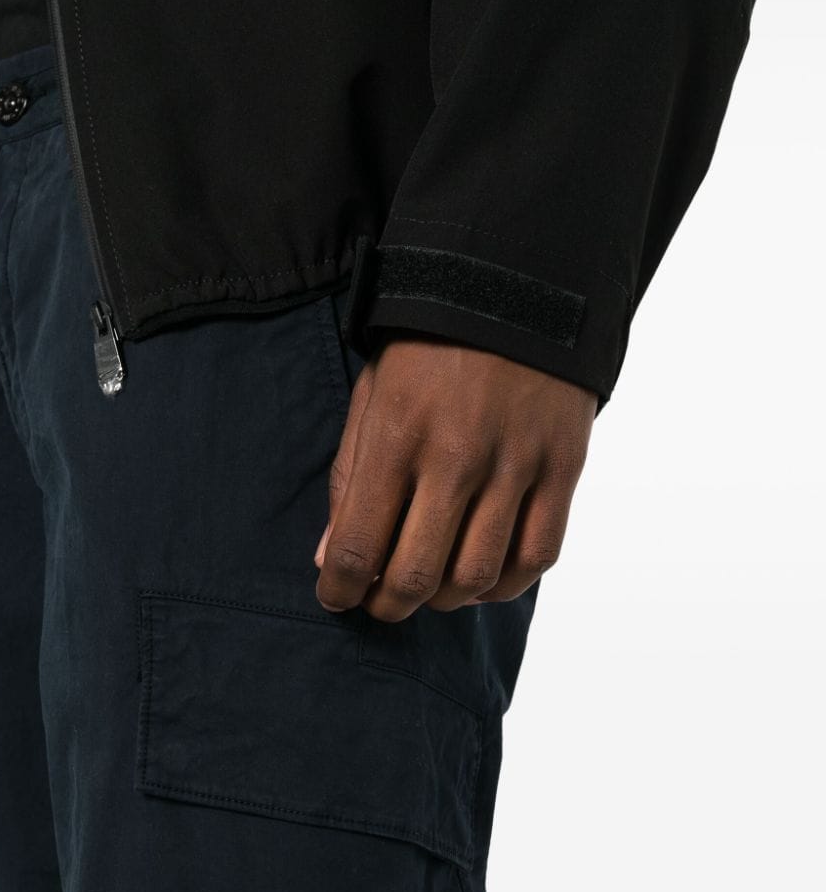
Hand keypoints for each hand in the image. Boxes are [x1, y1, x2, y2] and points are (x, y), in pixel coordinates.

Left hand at [314, 333, 597, 619]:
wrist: (519, 285)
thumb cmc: (430, 348)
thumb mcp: (372, 398)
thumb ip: (350, 480)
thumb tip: (330, 560)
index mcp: (397, 437)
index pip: (358, 546)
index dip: (340, 590)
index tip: (336, 597)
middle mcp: (456, 457)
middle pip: (417, 576)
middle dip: (388, 606)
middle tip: (380, 603)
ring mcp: (516, 465)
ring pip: (477, 577)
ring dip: (444, 602)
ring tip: (429, 590)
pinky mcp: (563, 468)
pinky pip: (536, 557)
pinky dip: (504, 585)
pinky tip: (481, 579)